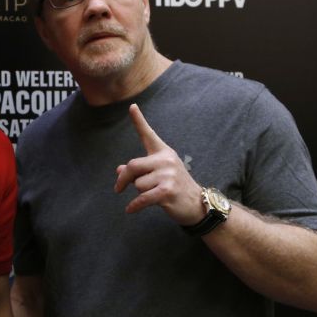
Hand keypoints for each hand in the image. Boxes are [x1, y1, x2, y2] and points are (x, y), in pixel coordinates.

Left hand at [114, 104, 204, 221]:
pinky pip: (142, 198)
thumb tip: (119, 169)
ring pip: (138, 184)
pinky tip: (130, 210)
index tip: (132, 106)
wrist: (198, 204)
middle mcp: (166, 160)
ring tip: (153, 194)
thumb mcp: (158, 174)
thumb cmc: (175, 187)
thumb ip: (140, 170)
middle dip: (124, 179)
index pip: (148, 135)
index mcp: (164, 153)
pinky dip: (134, 206)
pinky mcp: (167, 191)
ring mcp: (168, 175)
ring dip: (139, 193)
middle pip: (133, 166)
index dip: (139, 121)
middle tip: (118, 188)